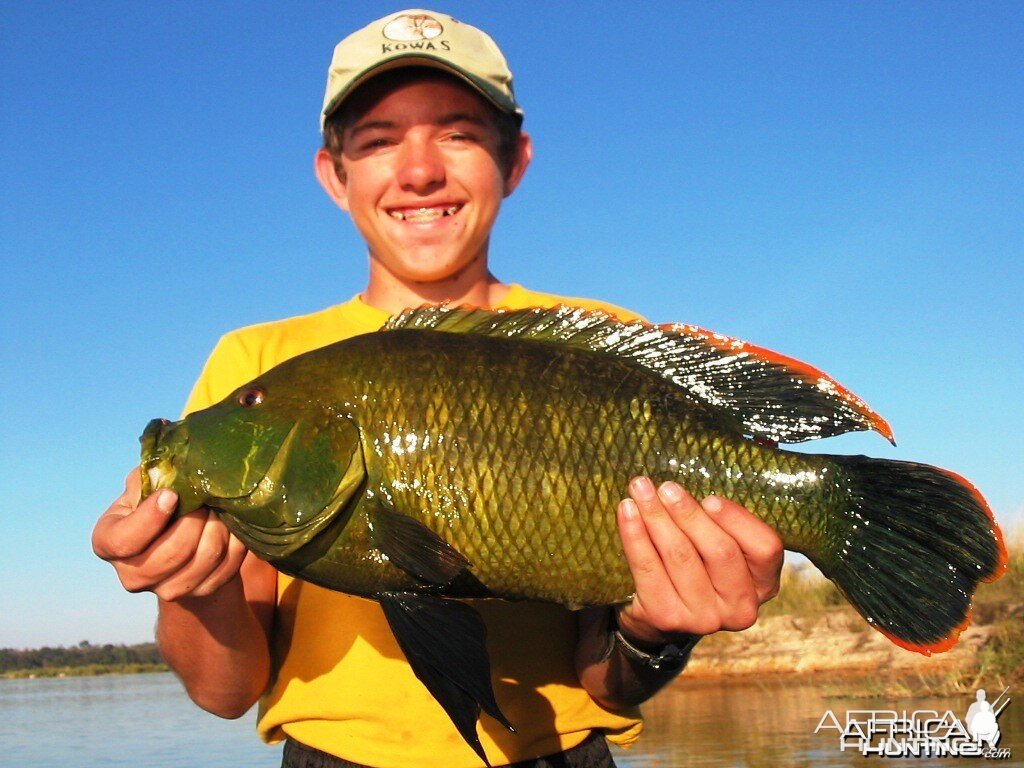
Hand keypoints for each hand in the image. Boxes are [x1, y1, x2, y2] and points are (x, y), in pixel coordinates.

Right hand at [92, 468, 247, 601]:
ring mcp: (165, 590)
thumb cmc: (158, 500)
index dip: (150, 518)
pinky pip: (225, 568)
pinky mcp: (199, 592)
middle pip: (171, 554)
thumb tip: (171, 473)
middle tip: (206, 498)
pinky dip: (234, 543)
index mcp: (108, 542)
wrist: (183, 533)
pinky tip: (232, 526)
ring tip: (220, 508)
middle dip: (195, 521)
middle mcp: (131, 575)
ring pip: (203, 561)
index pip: (124, 541)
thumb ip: (151, 478)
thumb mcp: (145, 484)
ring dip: (218, 529)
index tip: (172, 495)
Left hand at [615, 477, 782, 646]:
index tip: (709, 498)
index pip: (765, 548)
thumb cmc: (697, 566)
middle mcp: (741, 608)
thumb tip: (696, 482)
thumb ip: (722, 522)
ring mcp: (705, 618)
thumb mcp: (721, 548)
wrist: (659, 613)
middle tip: (666, 487)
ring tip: (641, 488)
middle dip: (690, 513)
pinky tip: (626, 510)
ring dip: (657, 516)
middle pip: (720, 551)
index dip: (738, 520)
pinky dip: (634, 534)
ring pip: (680, 556)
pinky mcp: (667, 618)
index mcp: (764, 584)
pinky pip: (647, 567)